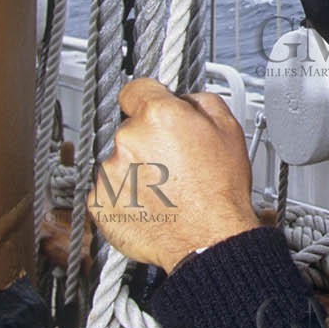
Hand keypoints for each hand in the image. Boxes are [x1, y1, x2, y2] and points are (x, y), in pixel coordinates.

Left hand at [90, 78, 259, 271]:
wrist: (209, 238)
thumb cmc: (220, 190)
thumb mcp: (229, 129)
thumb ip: (201, 101)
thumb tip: (184, 99)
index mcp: (158, 116)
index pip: (135, 89)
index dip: (149, 98)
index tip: (152, 107)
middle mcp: (128, 139)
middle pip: (130, 127)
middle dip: (149, 139)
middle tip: (175, 160)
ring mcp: (110, 172)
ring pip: (119, 159)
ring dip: (137, 168)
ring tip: (166, 186)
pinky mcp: (100, 201)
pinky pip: (109, 188)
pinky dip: (125, 194)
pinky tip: (152, 201)